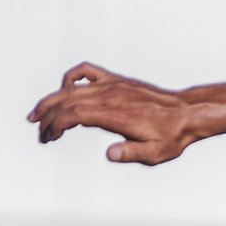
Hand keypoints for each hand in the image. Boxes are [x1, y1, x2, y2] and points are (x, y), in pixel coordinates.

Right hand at [29, 63, 207, 164]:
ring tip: (38, 116)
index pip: (76, 114)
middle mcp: (111, 96)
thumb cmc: (172, 135)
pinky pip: (86, 71)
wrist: (187, 114)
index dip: (57, 124)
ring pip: (71, 88)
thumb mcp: (156, 153)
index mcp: (117, 115)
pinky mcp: (115, 80)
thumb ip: (132, 153)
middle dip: (48, 116)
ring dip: (51, 101)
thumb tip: (110, 154)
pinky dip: (70, 78)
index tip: (50, 137)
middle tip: (40, 132)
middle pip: (67, 100)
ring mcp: (112, 85)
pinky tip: (63, 89)